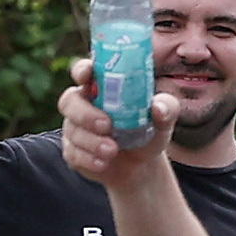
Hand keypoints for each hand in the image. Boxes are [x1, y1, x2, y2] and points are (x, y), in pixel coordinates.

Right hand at [54, 62, 176, 190]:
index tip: (88, 75)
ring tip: (112, 151)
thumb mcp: (164, 118)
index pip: (84, 71)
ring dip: (91, 142)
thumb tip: (158, 107)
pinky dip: (89, 159)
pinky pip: (73, 154)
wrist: (142, 165)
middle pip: (69, 100)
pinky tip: (103, 163)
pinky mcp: (73, 152)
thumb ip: (166, 107)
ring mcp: (75, 128)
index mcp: (102, 87)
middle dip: (85, 113)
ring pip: (72, 130)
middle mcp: (83, 104)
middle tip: (106, 125)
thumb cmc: (149, 131)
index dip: (82, 70)